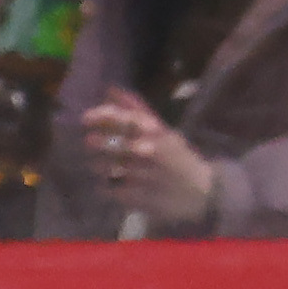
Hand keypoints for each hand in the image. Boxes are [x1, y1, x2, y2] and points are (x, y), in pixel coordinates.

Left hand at [78, 92, 216, 228]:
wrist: (201, 194)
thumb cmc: (178, 159)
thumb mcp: (164, 132)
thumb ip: (137, 111)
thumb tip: (111, 90)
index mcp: (159, 134)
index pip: (130, 120)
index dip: (106, 117)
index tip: (86, 117)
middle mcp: (150, 153)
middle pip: (115, 145)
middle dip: (98, 142)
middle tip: (89, 140)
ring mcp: (141, 177)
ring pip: (107, 167)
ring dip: (98, 164)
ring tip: (99, 163)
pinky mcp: (135, 198)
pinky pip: (108, 189)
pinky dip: (104, 185)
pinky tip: (108, 182)